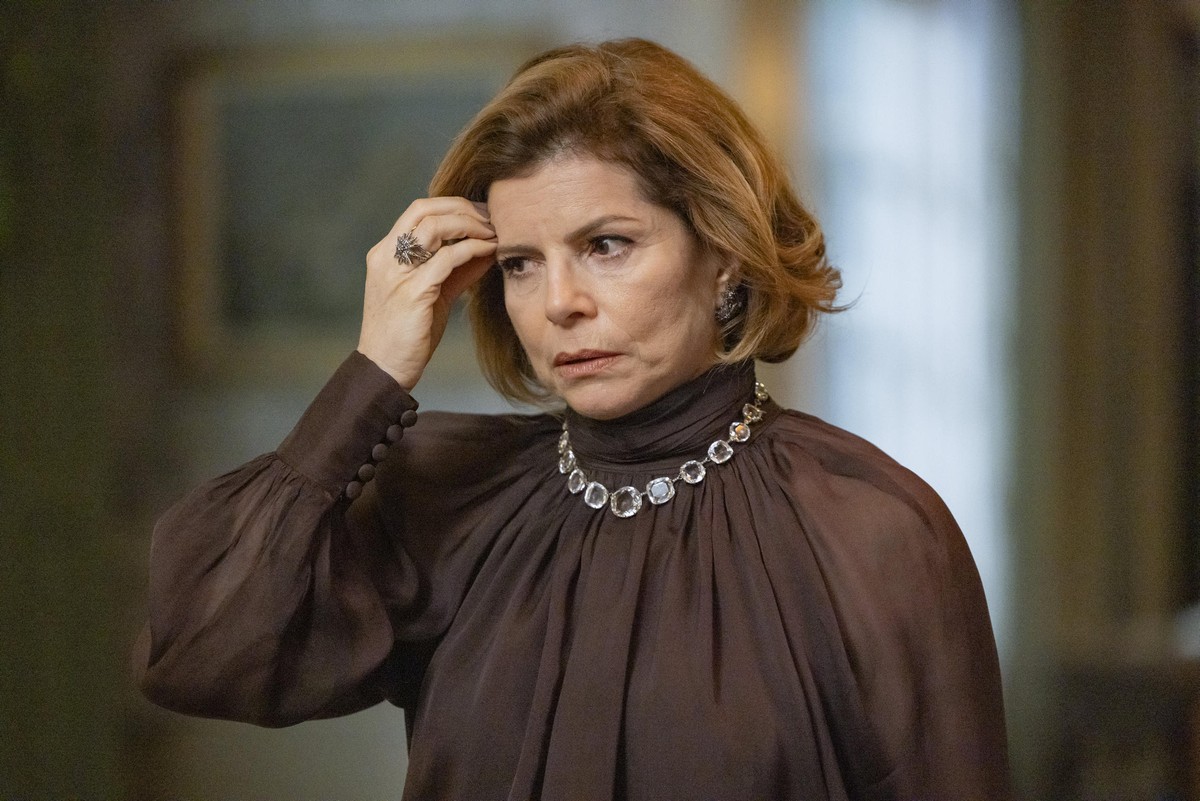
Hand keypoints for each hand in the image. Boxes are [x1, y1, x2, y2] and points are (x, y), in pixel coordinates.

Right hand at [357, 197, 495, 389]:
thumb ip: (455, 270)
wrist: (386, 368)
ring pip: (434, 228)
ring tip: (493, 232)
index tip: (481, 214)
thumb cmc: (410, 333)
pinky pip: (446, 259)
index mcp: (386, 254)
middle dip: (463, 208)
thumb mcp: (432, 294)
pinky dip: (471, 249)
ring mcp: (397, 274)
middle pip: (425, 211)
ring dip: (469, 225)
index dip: (452, 205)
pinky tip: (489, 251)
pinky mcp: (412, 293)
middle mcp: (387, 258)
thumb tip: (487, 249)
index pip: (418, 211)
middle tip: (492, 218)